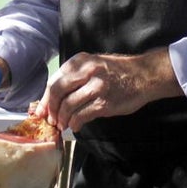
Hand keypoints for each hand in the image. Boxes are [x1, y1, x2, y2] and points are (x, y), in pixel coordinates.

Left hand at [35, 47, 182, 132]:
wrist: (145, 75)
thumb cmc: (117, 72)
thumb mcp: (94, 65)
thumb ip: (75, 78)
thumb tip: (53, 98)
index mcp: (80, 61)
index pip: (55, 81)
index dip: (46, 98)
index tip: (41, 110)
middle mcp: (87, 71)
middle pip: (58, 91)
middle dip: (51, 109)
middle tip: (51, 120)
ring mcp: (97, 86)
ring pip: (68, 106)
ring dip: (63, 119)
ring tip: (64, 125)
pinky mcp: (105, 102)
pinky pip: (82, 115)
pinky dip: (75, 124)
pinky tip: (75, 126)